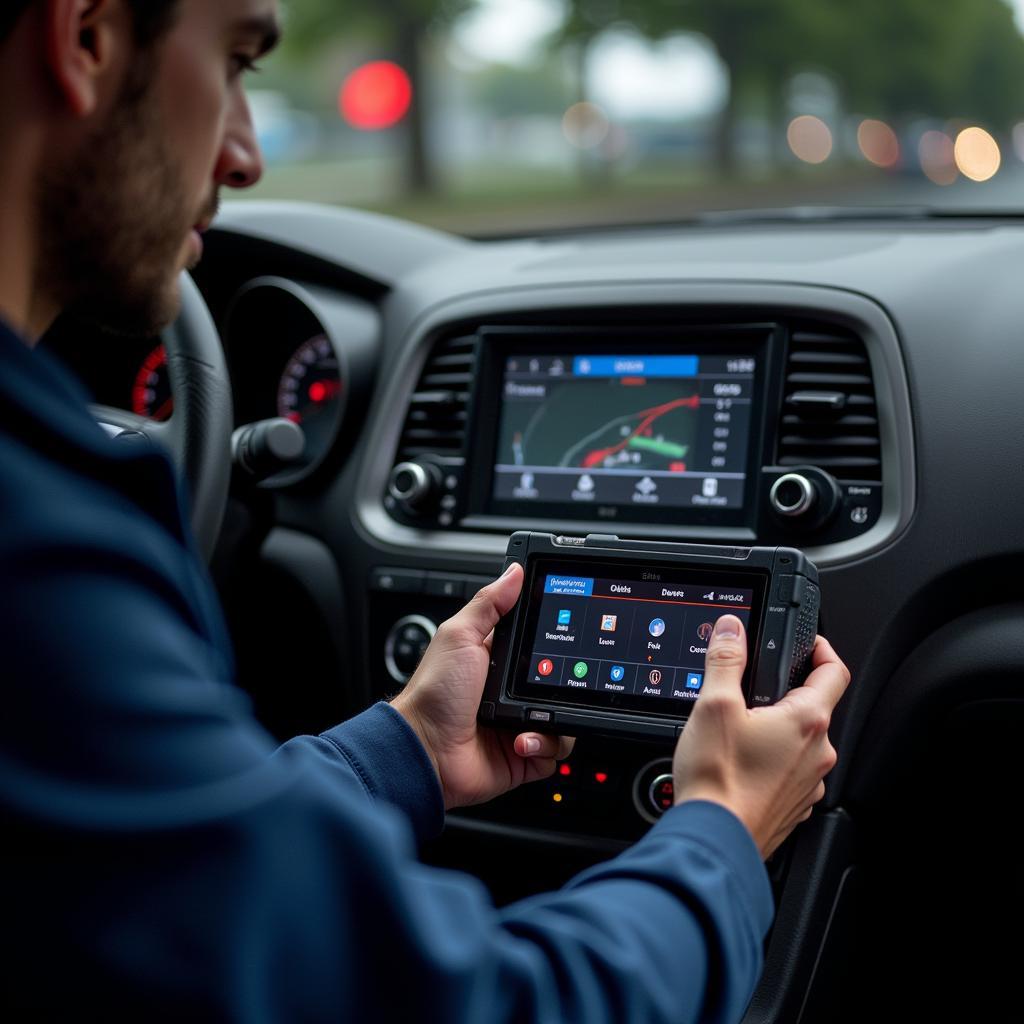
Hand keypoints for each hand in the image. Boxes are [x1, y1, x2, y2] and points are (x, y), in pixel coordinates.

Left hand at [391, 563, 573, 809]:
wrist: (425, 749)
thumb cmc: (433, 693)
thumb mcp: (460, 636)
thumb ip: (489, 604)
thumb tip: (514, 572)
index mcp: (499, 662)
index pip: (539, 647)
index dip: (553, 643)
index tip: (564, 637)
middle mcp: (512, 693)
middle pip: (559, 682)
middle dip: (560, 684)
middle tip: (544, 685)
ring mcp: (520, 724)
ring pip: (564, 717)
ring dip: (551, 721)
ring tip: (526, 720)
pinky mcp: (525, 756)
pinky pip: (554, 750)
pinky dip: (544, 746)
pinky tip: (520, 741)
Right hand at [672, 615, 849, 858]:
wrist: (715, 840)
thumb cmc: (718, 780)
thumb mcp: (714, 705)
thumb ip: (726, 660)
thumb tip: (733, 629)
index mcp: (806, 721)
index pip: (833, 671)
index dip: (821, 650)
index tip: (808, 644)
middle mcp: (817, 753)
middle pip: (813, 708)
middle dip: (785, 693)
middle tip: (753, 688)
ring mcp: (809, 784)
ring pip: (800, 743)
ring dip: (778, 731)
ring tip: (740, 731)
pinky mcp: (794, 807)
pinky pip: (790, 773)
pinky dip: (772, 762)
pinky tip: (741, 764)